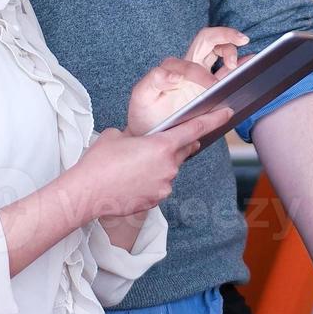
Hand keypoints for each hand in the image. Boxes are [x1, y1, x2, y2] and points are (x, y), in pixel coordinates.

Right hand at [66, 108, 233, 218]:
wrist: (86, 193)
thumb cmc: (98, 163)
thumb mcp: (117, 136)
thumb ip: (136, 135)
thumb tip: (139, 140)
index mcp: (162, 146)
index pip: (195, 130)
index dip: (213, 120)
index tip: (226, 114)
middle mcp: (169, 166)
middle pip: (184, 150)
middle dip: (178, 144)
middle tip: (160, 142)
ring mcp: (164, 185)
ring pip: (170, 169)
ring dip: (159, 164)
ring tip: (133, 165)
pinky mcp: (156, 200)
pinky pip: (160, 185)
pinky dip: (151, 180)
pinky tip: (131, 180)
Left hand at [125, 27, 245, 134]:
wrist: (151, 134)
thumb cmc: (146, 115)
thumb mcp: (142, 97)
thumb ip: (153, 81)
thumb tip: (174, 74)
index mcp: (173, 68)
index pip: (190, 60)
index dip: (200, 72)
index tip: (208, 87)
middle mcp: (189, 68)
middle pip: (208, 40)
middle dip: (225, 35)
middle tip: (241, 39)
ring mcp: (202, 78)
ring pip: (219, 52)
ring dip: (232, 51)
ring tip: (237, 65)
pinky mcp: (212, 90)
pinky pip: (228, 72)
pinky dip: (242, 64)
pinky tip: (252, 62)